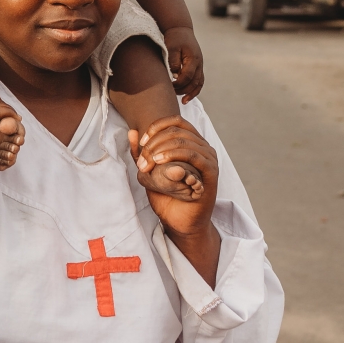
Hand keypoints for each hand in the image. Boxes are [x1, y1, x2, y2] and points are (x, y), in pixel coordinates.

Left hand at [128, 116, 217, 240]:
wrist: (180, 221)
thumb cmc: (167, 196)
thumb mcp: (149, 171)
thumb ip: (141, 153)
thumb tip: (132, 131)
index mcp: (191, 142)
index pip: (175, 121)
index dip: (156, 127)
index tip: (142, 142)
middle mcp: (203, 146)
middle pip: (176, 131)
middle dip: (154, 143)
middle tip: (142, 161)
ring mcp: (209, 158)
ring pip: (183, 141)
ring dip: (160, 150)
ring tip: (148, 164)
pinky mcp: (211, 171)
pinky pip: (193, 155)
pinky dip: (174, 155)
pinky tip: (160, 163)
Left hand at [164, 27, 203, 102]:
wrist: (181, 29)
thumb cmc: (175, 37)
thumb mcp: (172, 47)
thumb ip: (173, 61)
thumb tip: (174, 74)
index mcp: (193, 58)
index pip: (187, 76)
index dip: (179, 84)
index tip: (170, 86)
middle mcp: (199, 63)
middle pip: (195, 82)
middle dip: (184, 91)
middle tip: (173, 94)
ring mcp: (200, 65)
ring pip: (199, 83)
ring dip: (192, 93)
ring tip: (183, 101)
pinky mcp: (197, 66)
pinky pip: (199, 80)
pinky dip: (194, 89)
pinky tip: (187, 95)